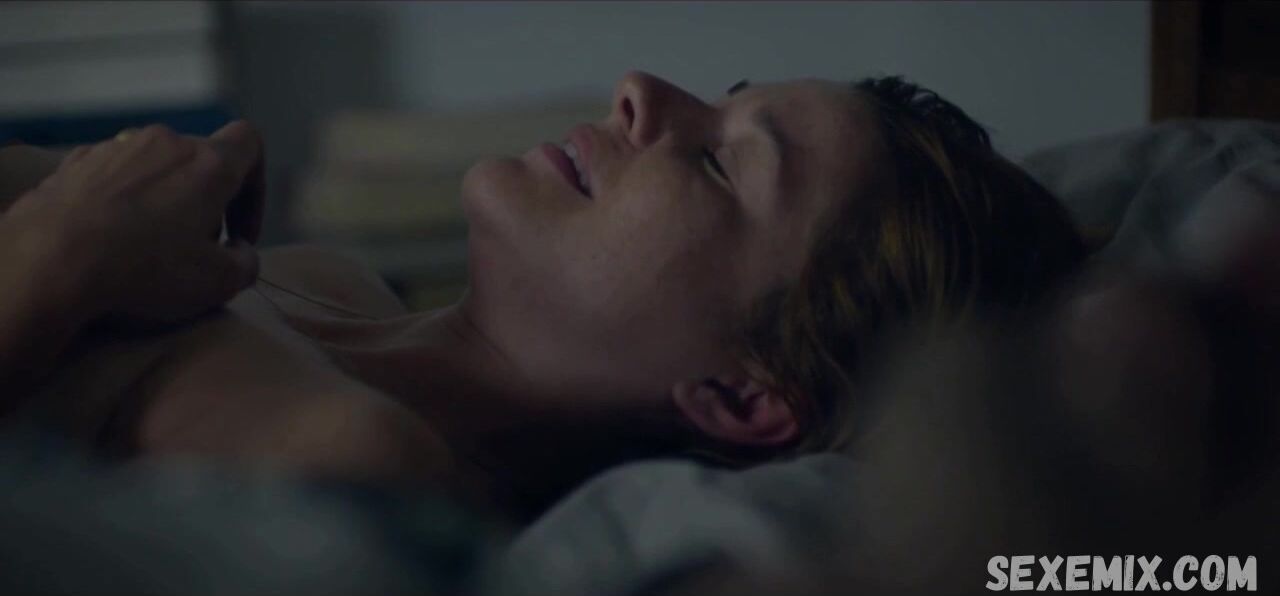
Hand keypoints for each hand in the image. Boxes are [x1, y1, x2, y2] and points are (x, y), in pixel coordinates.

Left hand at [5, 121, 266, 324]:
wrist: (49, 261)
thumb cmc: (145, 268)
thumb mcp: (217, 283)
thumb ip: (246, 263)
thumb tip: (241, 251)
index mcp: (207, 164)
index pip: (249, 143)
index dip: (256, 187)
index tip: (239, 233)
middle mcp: (164, 142)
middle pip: (199, 160)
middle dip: (205, 201)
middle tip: (192, 248)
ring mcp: (115, 147)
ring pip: (154, 166)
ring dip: (161, 198)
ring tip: (144, 243)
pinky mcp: (74, 162)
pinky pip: (112, 175)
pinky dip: (120, 200)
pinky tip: (105, 236)